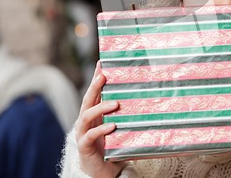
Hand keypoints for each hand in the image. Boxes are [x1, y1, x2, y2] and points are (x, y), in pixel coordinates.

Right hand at [75, 61, 124, 177]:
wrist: (102, 170)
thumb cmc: (112, 144)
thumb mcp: (120, 126)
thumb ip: (126, 114)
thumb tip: (147, 97)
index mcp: (94, 112)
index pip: (94, 91)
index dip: (97, 76)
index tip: (103, 62)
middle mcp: (86, 119)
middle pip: (88, 99)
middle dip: (94, 86)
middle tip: (104, 75)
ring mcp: (83, 132)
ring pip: (87, 115)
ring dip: (100, 107)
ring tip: (115, 103)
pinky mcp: (84, 146)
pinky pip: (90, 135)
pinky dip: (101, 129)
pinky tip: (112, 126)